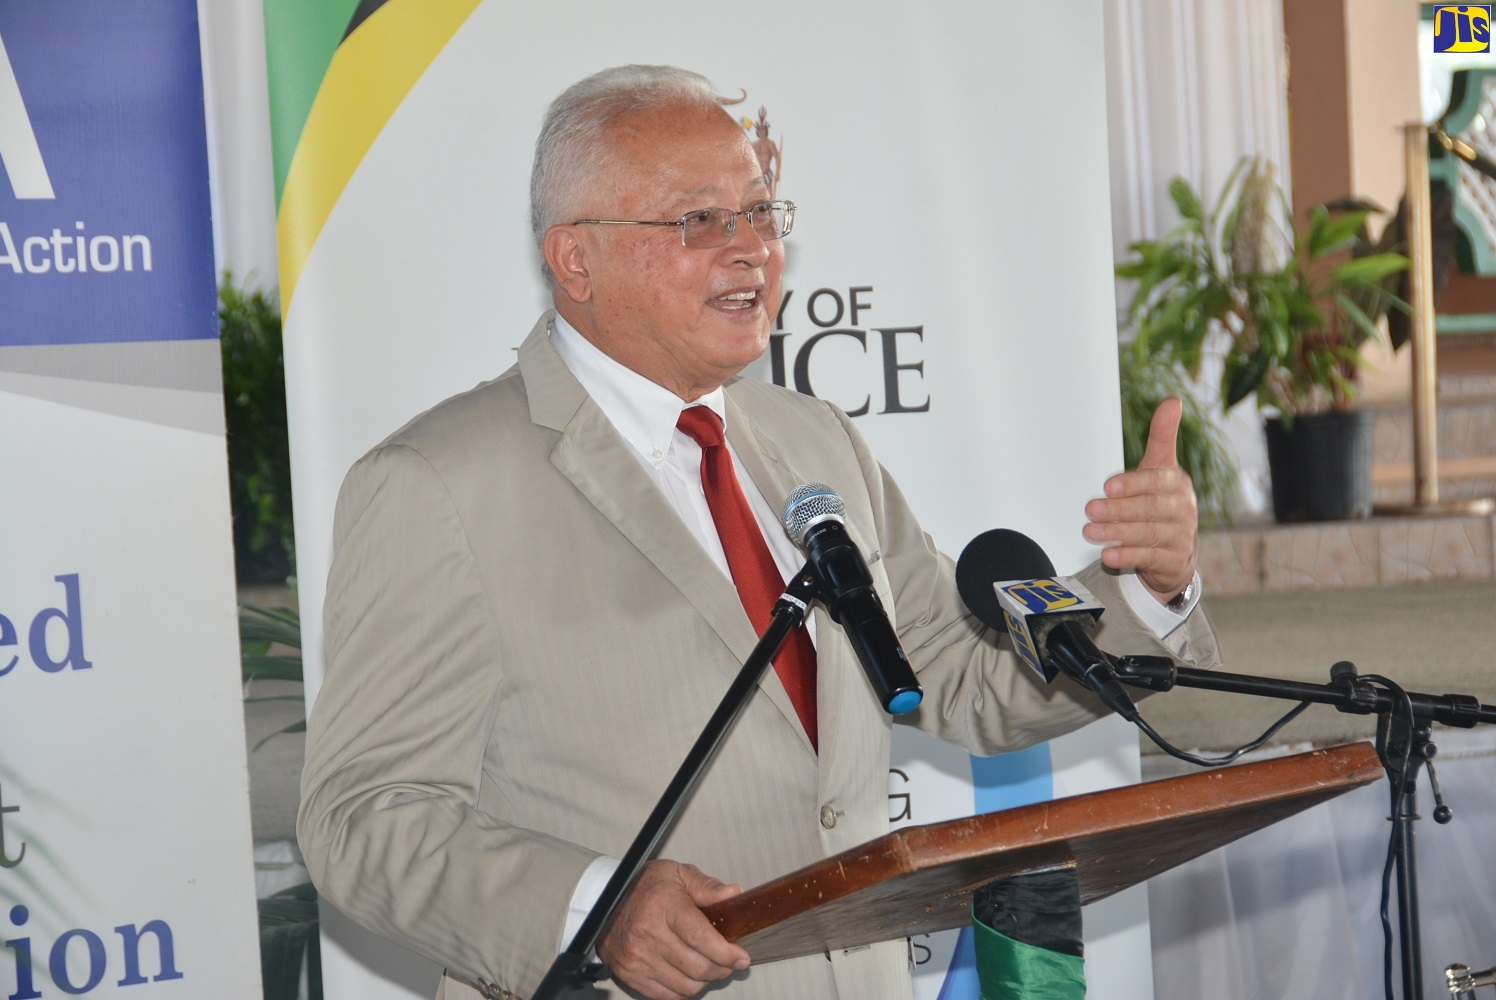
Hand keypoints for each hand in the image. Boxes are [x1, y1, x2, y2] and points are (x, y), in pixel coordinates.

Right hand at [597, 860, 749, 999]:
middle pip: (698, 967)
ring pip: (686, 986)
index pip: (701, 938)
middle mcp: (648, 934)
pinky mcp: (630, 974)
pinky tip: (686, 973)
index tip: (740, 957)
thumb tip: (734, 895)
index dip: (726, 953)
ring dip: (704, 980)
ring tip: (707, 965)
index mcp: (663, 906)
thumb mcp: (676, 874)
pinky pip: (667, 995)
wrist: (604, 899)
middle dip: (721, 968)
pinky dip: (683, 989)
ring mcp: (637, 958)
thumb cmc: (642, 887)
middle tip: (728, 961)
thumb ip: (707, 887)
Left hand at [1083, 397, 1198, 602]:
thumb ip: (1163, 436)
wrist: (1177, 552)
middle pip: (1150, 509)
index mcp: (1177, 483)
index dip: (1133, 483)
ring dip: (1117, 533)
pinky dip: (1128, 556)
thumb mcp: (1161, 468)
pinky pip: (1150, 558)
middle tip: (1090, 509)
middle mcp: (1183, 509)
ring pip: (1148, 534)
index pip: (1156, 481)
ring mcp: (1181, 536)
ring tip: (1089, 532)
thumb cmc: (1161, 503)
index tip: (1108, 486)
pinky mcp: (1175, 561)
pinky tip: (1107, 555)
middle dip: (1118, 510)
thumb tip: (1173, 399)